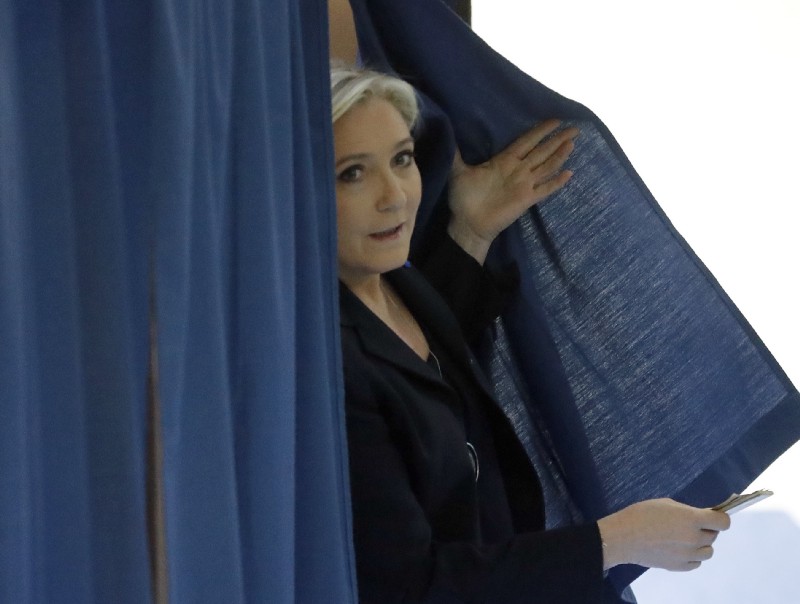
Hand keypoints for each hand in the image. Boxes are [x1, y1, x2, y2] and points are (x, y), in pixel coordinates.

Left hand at [447, 119, 578, 263]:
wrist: (467, 223)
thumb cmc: (463, 198)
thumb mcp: (458, 171)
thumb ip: (457, 153)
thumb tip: (446, 133)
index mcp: (504, 160)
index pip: (526, 141)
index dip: (540, 130)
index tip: (554, 120)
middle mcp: (518, 170)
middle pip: (542, 150)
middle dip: (557, 139)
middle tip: (575, 127)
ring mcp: (524, 185)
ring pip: (546, 166)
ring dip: (559, 155)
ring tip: (573, 142)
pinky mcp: (526, 199)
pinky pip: (545, 189)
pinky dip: (556, 182)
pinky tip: (569, 173)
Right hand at [597, 498, 730, 571]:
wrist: (624, 537)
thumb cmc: (642, 514)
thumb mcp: (666, 504)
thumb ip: (687, 512)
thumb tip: (701, 517)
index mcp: (692, 519)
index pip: (723, 522)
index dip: (720, 518)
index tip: (713, 515)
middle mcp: (694, 538)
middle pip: (714, 536)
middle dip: (705, 529)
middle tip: (689, 524)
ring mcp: (688, 555)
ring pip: (708, 552)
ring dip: (701, 544)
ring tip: (684, 539)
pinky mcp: (680, 567)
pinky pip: (696, 563)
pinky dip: (692, 556)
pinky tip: (679, 549)